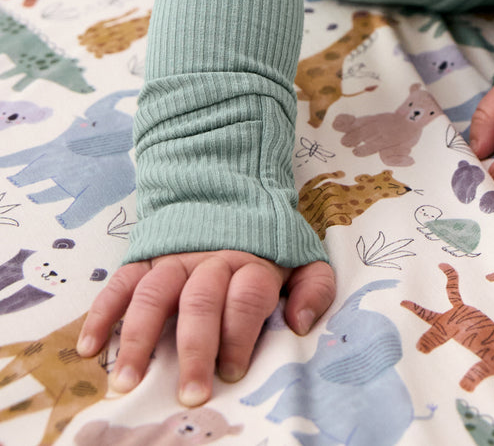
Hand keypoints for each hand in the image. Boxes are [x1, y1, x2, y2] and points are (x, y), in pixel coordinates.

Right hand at [76, 250, 335, 406]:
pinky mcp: (145, 258)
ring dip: (139, 338)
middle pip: (201, 302)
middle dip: (196, 349)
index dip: (241, 333)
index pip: (247, 297)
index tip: (234, 370)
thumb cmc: (267, 243)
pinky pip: (120, 283)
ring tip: (128, 381)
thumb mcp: (303, 257)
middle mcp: (211, 261)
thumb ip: (314, 288)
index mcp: (253, 262)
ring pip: (154, 295)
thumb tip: (299, 324)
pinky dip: (102, 313)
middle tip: (190, 393)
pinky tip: (89, 348)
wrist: (230, 190)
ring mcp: (174, 259)